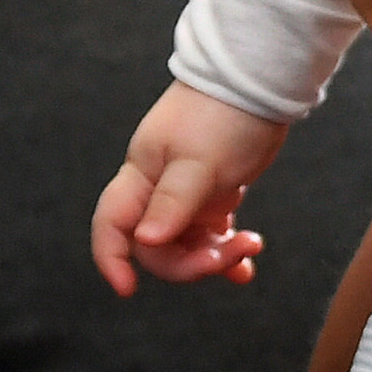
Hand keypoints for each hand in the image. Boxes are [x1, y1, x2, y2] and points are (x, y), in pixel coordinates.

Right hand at [90, 83, 286, 295]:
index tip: (128, 289)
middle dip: (190, 262)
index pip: (112, 224)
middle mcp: (158, 188)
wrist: (259, 81)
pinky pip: (212, 233)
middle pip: (156, 246)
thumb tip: (145, 240)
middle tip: (230, 254)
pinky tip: (247, 263)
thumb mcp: (199, 161)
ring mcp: (186, 193)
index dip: (112, 258)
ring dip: (215, 257)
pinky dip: (226, 249)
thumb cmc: (224, 114)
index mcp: (143, 176)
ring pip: (186, 244)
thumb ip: (173, 202)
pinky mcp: (214, 192)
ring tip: (250, 247)